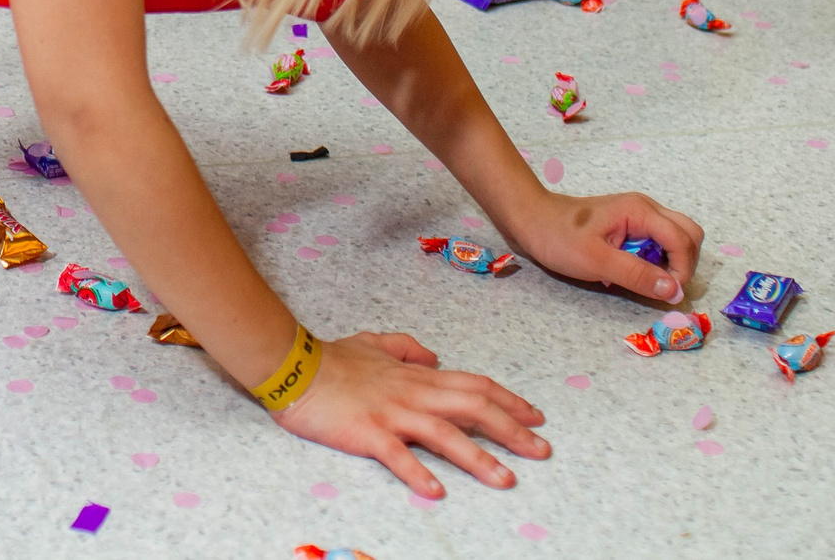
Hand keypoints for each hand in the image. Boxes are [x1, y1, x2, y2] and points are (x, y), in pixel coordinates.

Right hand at [273, 331, 548, 496]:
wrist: (292, 365)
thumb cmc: (330, 358)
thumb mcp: (373, 342)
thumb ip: (406, 347)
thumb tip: (433, 357)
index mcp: (417, 376)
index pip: (474, 385)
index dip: (508, 400)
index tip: (536, 417)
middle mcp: (413, 393)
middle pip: (473, 408)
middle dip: (512, 430)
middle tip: (541, 451)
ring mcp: (392, 413)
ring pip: (445, 435)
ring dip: (479, 458)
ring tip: (506, 480)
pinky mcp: (367, 432)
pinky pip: (397, 456)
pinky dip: (418, 473)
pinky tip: (437, 492)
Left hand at [502, 188, 703, 306]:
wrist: (531, 219)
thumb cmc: (559, 238)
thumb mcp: (597, 261)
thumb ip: (637, 274)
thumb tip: (675, 290)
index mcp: (641, 211)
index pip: (684, 240)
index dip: (683, 271)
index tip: (668, 294)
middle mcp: (646, 209)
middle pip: (689, 234)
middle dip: (685, 264)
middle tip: (663, 287)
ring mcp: (639, 215)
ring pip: (677, 237)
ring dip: (672, 262)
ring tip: (647, 280)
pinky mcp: (631, 225)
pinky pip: (659, 241)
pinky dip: (657, 259)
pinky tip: (635, 271)